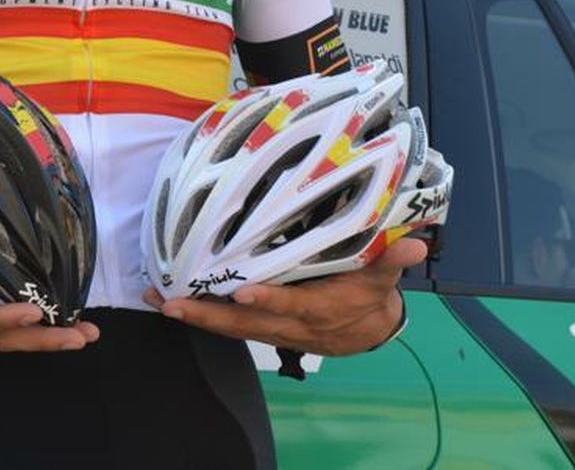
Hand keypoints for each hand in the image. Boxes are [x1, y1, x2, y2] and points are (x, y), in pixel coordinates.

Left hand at [145, 237, 426, 355]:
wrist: (367, 330)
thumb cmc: (370, 295)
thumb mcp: (384, 276)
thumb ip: (393, 259)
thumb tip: (414, 245)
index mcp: (319, 309)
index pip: (290, 305)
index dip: (267, 300)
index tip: (240, 293)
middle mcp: (291, 324)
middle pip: (245, 324)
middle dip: (207, 315)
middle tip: (172, 304)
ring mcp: (273, 328)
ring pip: (230, 328)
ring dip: (195, 317)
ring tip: (160, 302)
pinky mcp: (263, 327)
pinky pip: (229, 326)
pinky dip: (202, 316)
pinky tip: (175, 304)